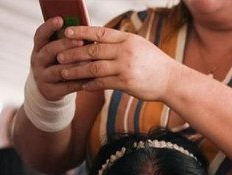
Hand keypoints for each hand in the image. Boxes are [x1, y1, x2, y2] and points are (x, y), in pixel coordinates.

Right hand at [29, 18, 87, 100]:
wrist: (48, 90)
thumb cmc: (58, 65)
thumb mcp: (57, 54)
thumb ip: (67, 44)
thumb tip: (88, 33)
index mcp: (38, 48)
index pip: (40, 35)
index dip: (49, 27)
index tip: (60, 19)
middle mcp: (38, 61)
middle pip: (50, 51)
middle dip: (65, 45)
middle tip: (80, 41)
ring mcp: (43, 77)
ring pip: (59, 70)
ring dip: (74, 66)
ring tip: (88, 61)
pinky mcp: (51, 91)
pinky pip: (68, 86)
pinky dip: (80, 82)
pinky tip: (92, 79)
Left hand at [53, 26, 180, 101]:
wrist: (172, 81)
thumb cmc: (155, 64)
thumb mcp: (139, 46)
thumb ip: (120, 43)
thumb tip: (98, 41)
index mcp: (127, 39)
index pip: (99, 33)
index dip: (81, 32)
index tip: (67, 33)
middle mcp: (125, 51)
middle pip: (92, 50)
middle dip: (73, 53)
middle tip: (58, 56)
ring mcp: (126, 67)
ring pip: (94, 67)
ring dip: (77, 70)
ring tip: (64, 72)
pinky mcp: (127, 83)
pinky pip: (103, 82)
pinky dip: (91, 84)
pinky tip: (82, 86)